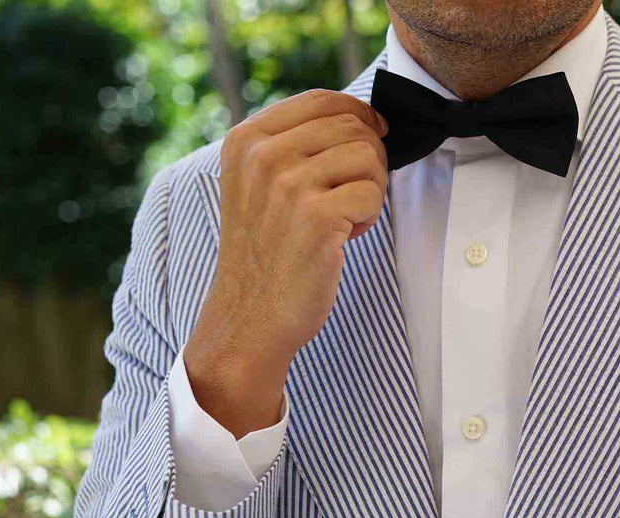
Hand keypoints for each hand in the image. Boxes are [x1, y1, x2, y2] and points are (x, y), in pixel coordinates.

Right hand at [184, 89, 389, 438]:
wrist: (251, 315)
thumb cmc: (266, 252)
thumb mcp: (259, 184)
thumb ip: (294, 145)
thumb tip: (362, 118)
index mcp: (246, 139)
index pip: (322, 100)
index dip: (359, 114)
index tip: (373, 135)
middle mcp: (262, 155)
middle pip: (353, 126)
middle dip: (368, 160)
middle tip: (350, 197)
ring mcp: (288, 184)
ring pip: (368, 157)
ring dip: (370, 189)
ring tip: (341, 218)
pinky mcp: (316, 216)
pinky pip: (372, 195)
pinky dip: (366, 219)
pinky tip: (341, 239)